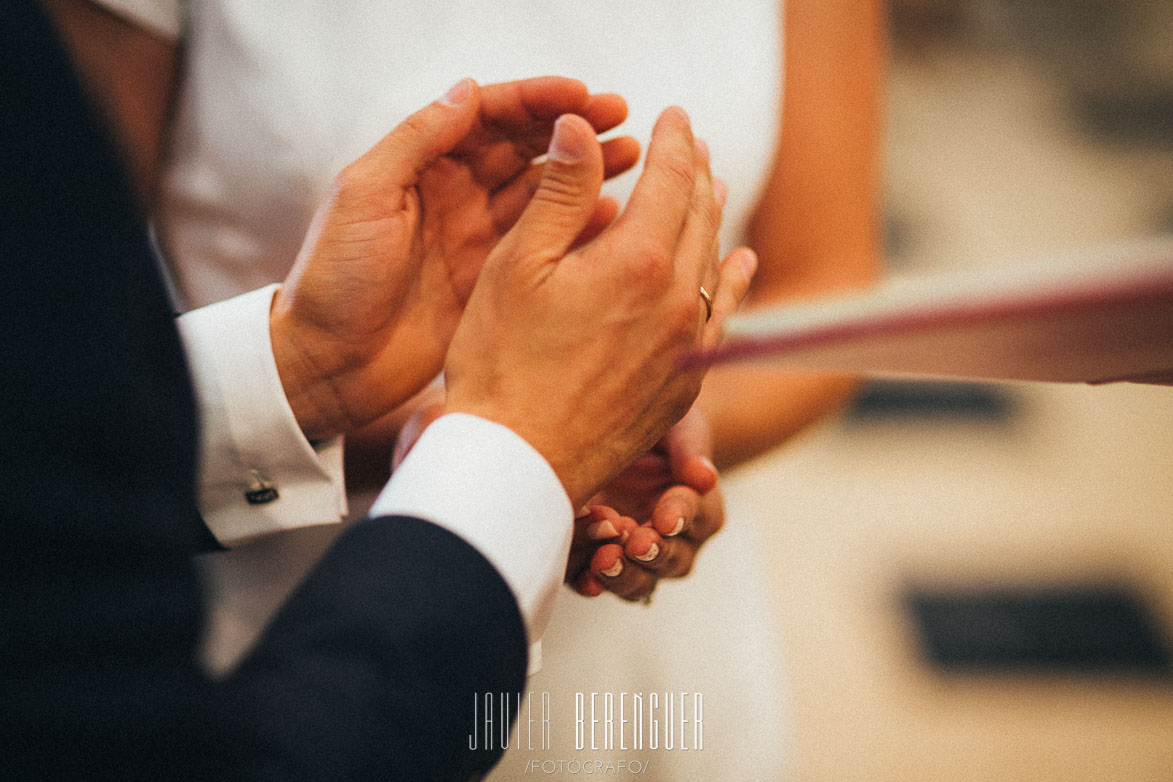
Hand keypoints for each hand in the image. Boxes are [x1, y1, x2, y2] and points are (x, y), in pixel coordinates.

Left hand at [270, 77, 639, 440]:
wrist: (328, 365)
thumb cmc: (332, 282)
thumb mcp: (365, 197)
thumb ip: (416, 141)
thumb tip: (466, 91)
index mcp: (420, 167)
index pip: (487, 118)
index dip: (535, 102)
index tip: (581, 95)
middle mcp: (454, 196)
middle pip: (523, 148)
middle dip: (571, 129)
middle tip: (620, 119)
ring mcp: (476, 239)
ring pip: (540, 193)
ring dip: (582, 172)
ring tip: (629, 157)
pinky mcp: (490, 281)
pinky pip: (541, 245)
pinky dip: (575, 227)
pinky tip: (608, 217)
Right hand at [444, 106, 756, 507]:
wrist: (518, 464)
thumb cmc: (501, 366)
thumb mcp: (518, 265)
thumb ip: (561, 193)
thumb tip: (582, 126)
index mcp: (636, 261)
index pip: (671, 179)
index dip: (674, 140)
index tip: (673, 113)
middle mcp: (676, 300)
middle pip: (700, 216)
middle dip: (697, 170)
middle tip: (693, 141)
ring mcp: (686, 346)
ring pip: (714, 263)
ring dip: (714, 217)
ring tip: (715, 187)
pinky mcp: (683, 384)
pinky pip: (722, 317)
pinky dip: (733, 280)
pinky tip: (740, 263)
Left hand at [566, 406, 725, 600]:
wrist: (613, 431)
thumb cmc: (657, 427)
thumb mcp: (677, 426)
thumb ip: (689, 450)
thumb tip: (705, 478)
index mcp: (701, 508)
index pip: (696, 515)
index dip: (681, 516)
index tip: (667, 519)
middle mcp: (674, 541)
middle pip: (672, 561)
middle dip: (654, 554)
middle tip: (637, 544)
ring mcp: (636, 555)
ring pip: (638, 581)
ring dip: (623, 573)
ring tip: (605, 559)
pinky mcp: (599, 557)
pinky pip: (597, 581)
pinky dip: (591, 582)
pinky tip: (585, 577)